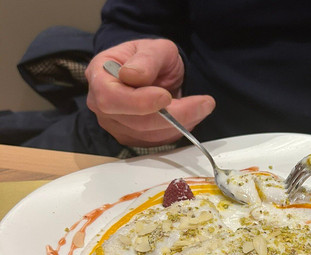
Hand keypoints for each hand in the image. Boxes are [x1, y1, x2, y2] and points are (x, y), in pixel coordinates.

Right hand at [86, 39, 214, 146]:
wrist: (155, 73)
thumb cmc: (150, 58)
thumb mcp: (154, 48)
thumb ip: (146, 59)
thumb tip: (133, 75)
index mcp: (99, 76)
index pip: (111, 98)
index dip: (139, 102)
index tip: (166, 96)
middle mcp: (101, 105)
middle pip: (134, 122)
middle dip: (173, 116)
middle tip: (203, 103)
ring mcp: (115, 125)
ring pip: (149, 135)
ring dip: (181, 124)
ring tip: (202, 106)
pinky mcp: (132, 138)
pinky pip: (157, 142)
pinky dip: (178, 131)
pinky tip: (190, 116)